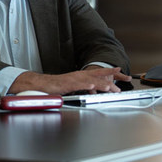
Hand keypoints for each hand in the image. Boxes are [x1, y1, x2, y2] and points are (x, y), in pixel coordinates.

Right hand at [10, 67, 131, 95]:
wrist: (38, 84)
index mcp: (79, 76)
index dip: (108, 70)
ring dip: (102, 83)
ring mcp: (72, 79)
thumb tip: (89, 91)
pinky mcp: (66, 84)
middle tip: (123, 76)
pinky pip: (78, 84)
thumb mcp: (70, 88)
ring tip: (112, 87)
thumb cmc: (53, 87)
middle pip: (96, 74)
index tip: (119, 69)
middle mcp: (77, 76)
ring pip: (90, 80)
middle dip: (110, 75)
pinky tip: (93, 87)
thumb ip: (79, 88)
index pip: (96, 72)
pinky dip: (86, 85)